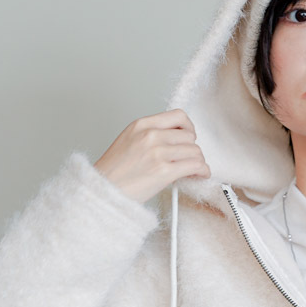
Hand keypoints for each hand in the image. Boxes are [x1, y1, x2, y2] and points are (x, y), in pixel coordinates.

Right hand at [94, 110, 210, 203]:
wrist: (103, 190)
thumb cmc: (114, 172)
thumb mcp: (129, 140)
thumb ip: (151, 135)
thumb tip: (177, 140)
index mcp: (142, 125)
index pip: (178, 116)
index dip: (189, 128)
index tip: (189, 137)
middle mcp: (150, 135)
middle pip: (189, 136)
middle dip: (192, 149)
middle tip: (188, 159)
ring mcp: (157, 152)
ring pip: (195, 151)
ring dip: (198, 161)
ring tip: (192, 170)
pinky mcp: (164, 171)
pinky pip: (195, 165)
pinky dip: (202, 171)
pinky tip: (199, 175)